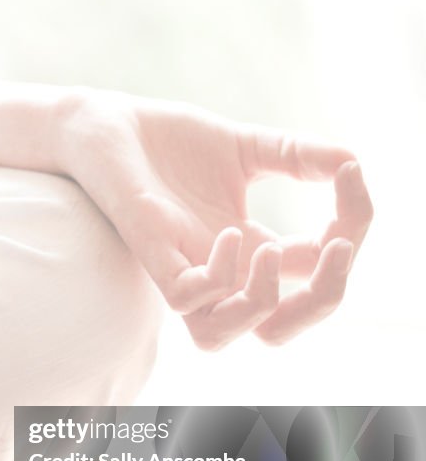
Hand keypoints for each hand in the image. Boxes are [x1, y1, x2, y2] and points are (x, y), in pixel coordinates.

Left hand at [53, 89, 373, 349]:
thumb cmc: (171, 143)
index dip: (349, 232)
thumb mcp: (251, 146)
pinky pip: (186, 298)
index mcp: (248, 249)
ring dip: (265, 300)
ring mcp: (181, 265)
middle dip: (325, 296)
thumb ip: (301, 157)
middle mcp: (217, 268)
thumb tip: (353, 161)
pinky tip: (227, 229)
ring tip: (275, 247)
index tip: (351, 175)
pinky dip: (217, 275)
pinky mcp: (149, 251)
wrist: (107, 126)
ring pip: (222, 334)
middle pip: (279, 328)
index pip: (315, 270)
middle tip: (337, 242)